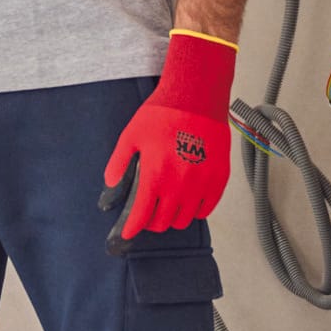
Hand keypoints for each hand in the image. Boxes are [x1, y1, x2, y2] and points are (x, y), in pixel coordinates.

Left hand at [100, 32, 235, 244]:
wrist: (196, 97)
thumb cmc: (163, 114)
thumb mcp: (131, 135)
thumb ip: (119, 162)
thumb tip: (111, 183)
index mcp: (156, 175)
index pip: (142, 215)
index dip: (133, 228)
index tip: (129, 233)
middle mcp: (180, 185)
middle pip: (163, 221)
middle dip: (152, 221)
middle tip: (148, 213)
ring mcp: (202, 183)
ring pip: (185, 219)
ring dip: (173, 218)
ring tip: (168, 206)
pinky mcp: (219, 178)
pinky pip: (207, 209)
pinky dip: (196, 210)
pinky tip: (188, 200)